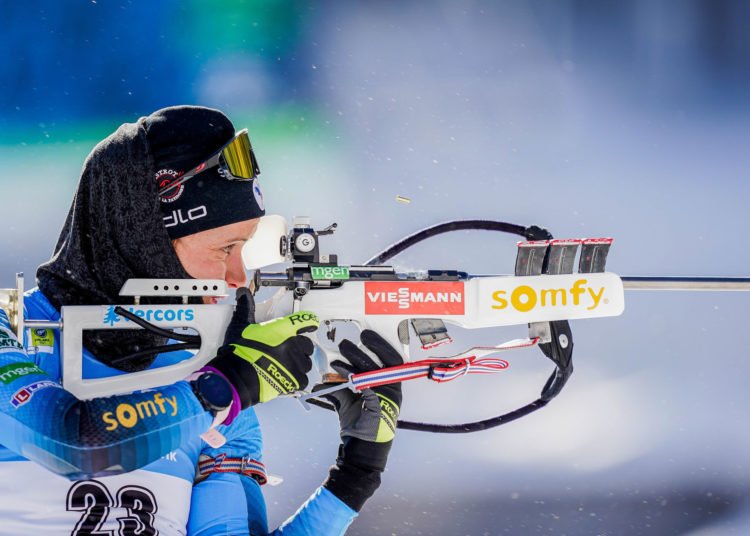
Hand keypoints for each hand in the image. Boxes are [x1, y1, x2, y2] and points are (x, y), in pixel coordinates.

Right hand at [208, 288, 318, 407]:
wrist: (237, 377)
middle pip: (307, 344)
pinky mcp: (293, 380)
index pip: (304, 321)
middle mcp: (293, 345)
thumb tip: (243, 293)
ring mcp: (295, 363)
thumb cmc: (240, 352)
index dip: (309, 321)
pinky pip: (303, 379)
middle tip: (288, 351)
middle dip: (300, 347)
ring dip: (299, 364)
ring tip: (286, 366)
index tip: (311, 323)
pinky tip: (286, 378)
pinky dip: (297, 379)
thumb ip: (246, 308)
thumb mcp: (241, 326)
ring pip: (306, 363)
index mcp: (283, 330)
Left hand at [321, 329, 403, 511]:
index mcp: (390, 385)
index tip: (366, 334)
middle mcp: (393, 389)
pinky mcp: (381, 404)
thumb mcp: (347, 403)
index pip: (390, 358)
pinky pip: (366, 383)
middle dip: (368, 348)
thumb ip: (338, 389)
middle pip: (385, 361)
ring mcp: (389, 397)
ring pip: (373, 370)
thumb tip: (322, 381)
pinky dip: (351, 374)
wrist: (363, 450)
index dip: (380, 345)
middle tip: (347, 341)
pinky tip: (337, 369)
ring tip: (340, 352)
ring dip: (356, 358)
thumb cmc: (359, 427)